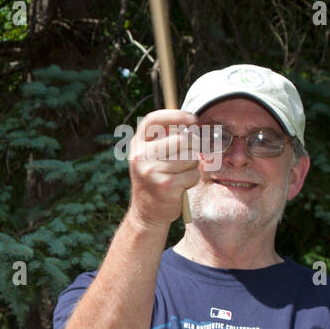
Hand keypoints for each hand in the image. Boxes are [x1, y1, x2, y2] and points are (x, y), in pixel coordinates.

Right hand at [127, 110, 204, 228]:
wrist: (146, 213)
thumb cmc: (155, 180)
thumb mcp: (150, 157)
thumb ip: (163, 139)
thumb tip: (189, 121)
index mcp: (137, 145)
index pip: (153, 120)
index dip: (175, 115)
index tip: (193, 119)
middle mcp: (140, 156)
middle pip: (181, 139)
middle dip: (192, 147)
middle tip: (187, 157)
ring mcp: (151, 170)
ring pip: (190, 158)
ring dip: (191, 167)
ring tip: (178, 175)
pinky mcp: (165, 185)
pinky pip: (192, 174)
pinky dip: (191, 180)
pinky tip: (179, 186)